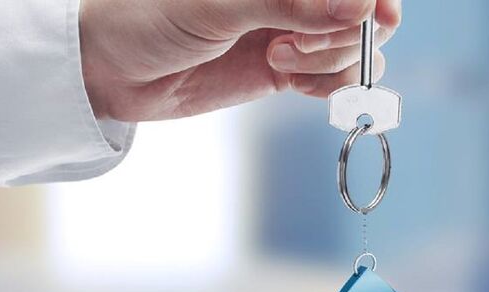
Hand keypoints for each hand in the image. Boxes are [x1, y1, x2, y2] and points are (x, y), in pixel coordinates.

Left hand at [80, 0, 400, 120]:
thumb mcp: (219, 4)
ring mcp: (298, 29)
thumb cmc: (150, 16)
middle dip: (341, 34)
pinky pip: (340, 79)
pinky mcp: (291, 67)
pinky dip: (331, 87)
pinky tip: (294, 84)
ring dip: (330, 62)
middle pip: (368, 11)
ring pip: (358, 47)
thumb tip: (361, 7)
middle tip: (293, 43)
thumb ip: (291, 2)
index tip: (373, 17)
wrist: (115, 71)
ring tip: (278, 60)